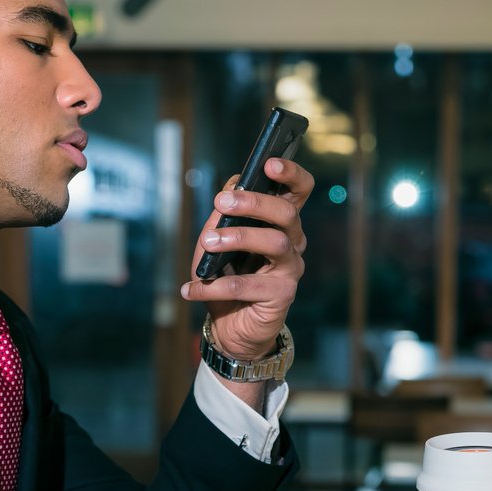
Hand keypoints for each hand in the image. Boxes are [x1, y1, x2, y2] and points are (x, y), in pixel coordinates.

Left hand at [183, 157, 313, 362]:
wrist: (230, 327)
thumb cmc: (224, 277)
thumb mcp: (216, 239)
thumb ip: (224, 214)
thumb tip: (231, 187)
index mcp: (280, 223)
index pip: (298, 191)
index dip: (291, 173)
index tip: (269, 163)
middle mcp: (292, 242)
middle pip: (286, 212)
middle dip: (254, 203)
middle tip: (221, 203)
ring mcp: (291, 269)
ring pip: (275, 242)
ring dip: (237, 239)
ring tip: (207, 243)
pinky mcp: (282, 295)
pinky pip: (249, 285)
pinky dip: (216, 287)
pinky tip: (192, 289)